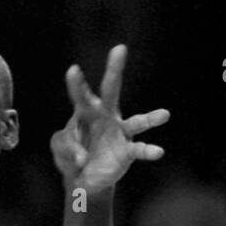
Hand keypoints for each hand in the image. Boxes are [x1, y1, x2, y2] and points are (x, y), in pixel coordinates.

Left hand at [50, 45, 168, 197]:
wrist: (84, 176)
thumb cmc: (71, 153)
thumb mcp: (60, 147)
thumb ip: (67, 147)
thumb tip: (83, 157)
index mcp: (86, 111)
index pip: (80, 95)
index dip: (77, 83)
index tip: (73, 70)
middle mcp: (105, 115)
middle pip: (110, 90)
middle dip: (114, 70)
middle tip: (119, 48)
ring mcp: (119, 131)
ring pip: (136, 122)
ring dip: (150, 119)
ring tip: (165, 114)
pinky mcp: (126, 151)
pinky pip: (139, 149)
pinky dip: (148, 151)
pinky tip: (158, 152)